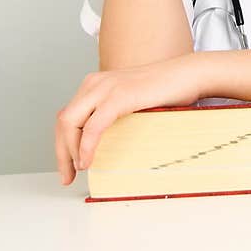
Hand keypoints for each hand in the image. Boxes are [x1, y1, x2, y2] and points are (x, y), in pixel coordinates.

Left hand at [55, 54, 201, 184]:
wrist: (189, 74)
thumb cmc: (168, 89)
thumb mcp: (133, 100)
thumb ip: (116, 112)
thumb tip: (106, 142)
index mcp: (96, 84)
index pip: (67, 116)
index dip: (63, 142)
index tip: (69, 165)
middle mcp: (95, 83)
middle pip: (63, 120)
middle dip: (61, 151)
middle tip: (67, 175)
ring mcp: (105, 88)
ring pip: (70, 123)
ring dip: (69, 151)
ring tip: (77, 170)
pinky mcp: (119, 97)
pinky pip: (93, 127)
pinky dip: (86, 146)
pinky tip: (88, 161)